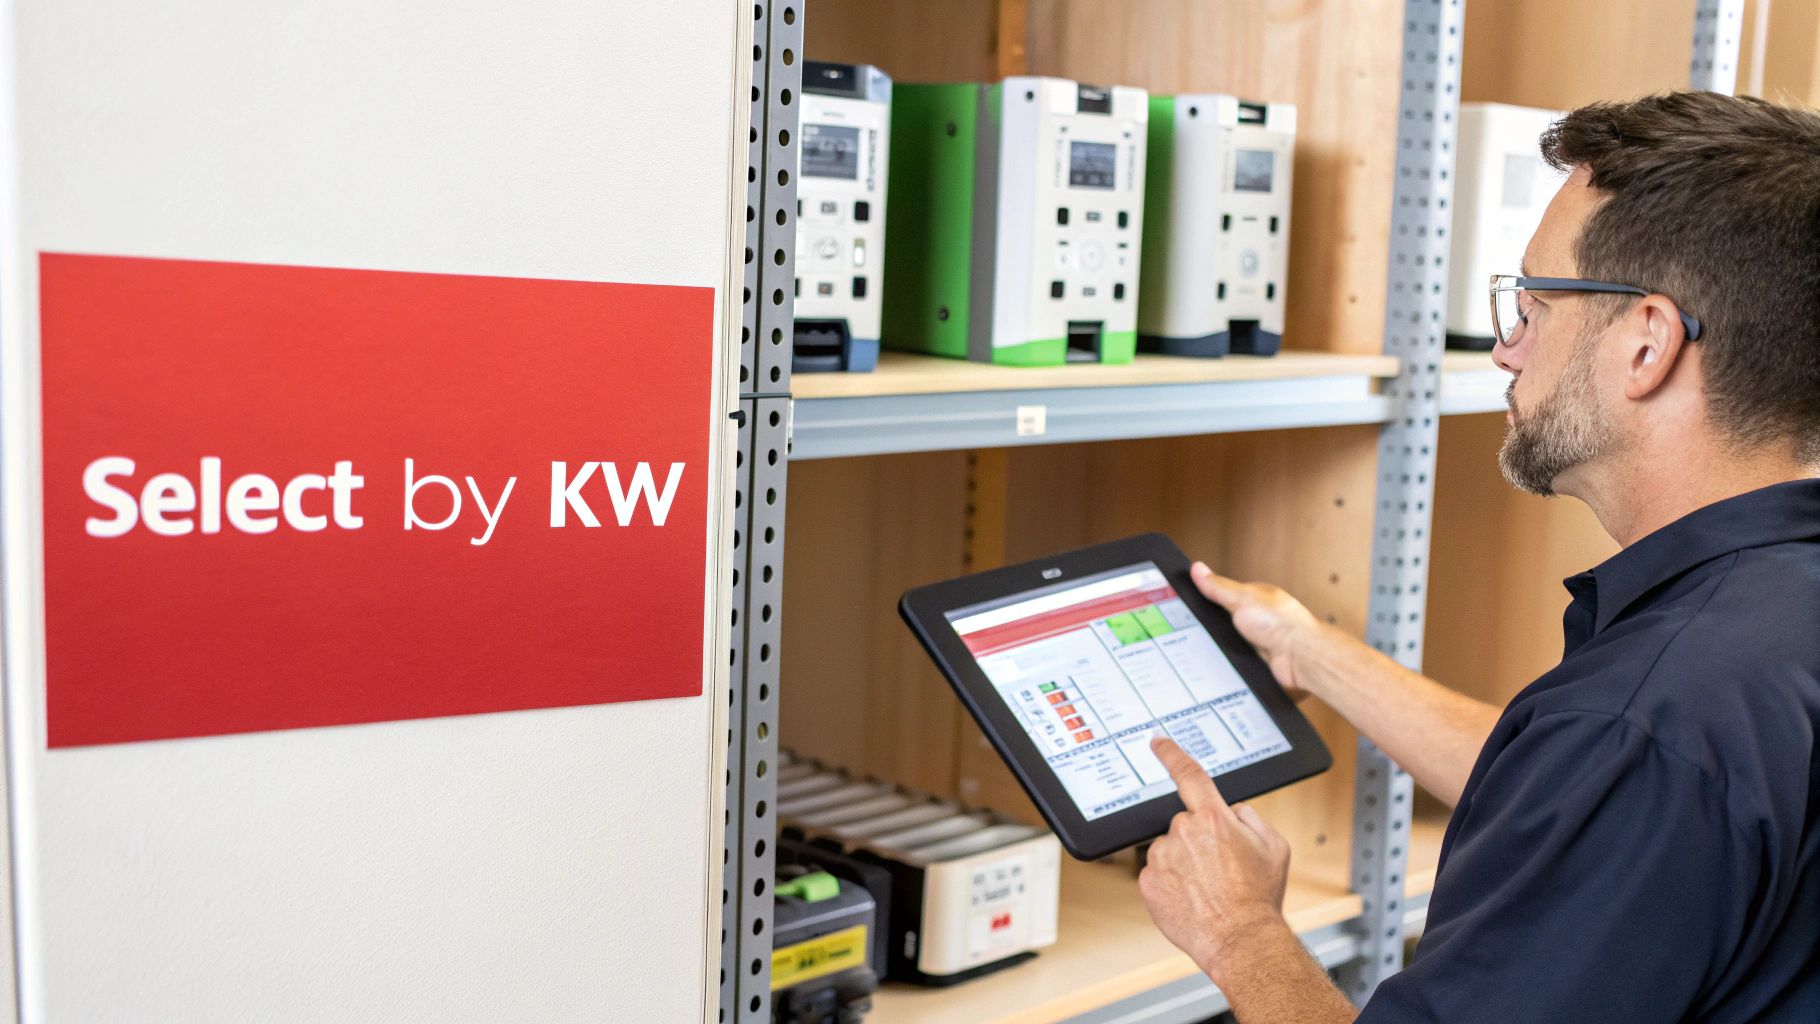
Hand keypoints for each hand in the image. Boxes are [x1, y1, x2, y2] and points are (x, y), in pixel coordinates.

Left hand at [1138, 735, 1292, 982]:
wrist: (1241, 941)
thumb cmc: (1260, 897)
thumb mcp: (1275, 847)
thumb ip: (1250, 818)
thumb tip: (1231, 811)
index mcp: (1213, 819)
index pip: (1189, 775)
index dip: (1171, 754)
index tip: (1158, 742)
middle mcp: (1183, 833)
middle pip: (1185, 823)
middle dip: (1199, 839)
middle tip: (1221, 868)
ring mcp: (1162, 858)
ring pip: (1170, 849)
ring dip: (1184, 861)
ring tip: (1208, 888)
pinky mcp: (1148, 882)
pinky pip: (1157, 872)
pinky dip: (1171, 882)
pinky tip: (1192, 898)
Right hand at [1190, 561, 1320, 700]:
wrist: (1300, 657)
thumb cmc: (1283, 624)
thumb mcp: (1242, 598)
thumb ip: (1218, 587)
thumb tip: (1198, 569)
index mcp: (1253, 598)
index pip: (1221, 595)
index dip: (1203, 598)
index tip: (1184, 602)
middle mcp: (1256, 619)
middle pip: (1221, 621)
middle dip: (1210, 626)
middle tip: (1195, 627)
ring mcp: (1256, 641)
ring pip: (1226, 642)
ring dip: (1221, 645)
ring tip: (1214, 645)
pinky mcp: (1256, 661)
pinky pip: (1234, 660)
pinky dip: (1229, 661)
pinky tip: (1226, 659)